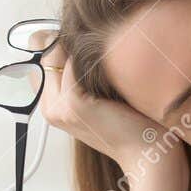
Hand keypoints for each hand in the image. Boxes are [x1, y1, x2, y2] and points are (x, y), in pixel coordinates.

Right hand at [38, 41, 186, 189]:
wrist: (149, 156)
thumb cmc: (135, 126)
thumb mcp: (106, 99)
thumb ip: (89, 77)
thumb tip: (87, 43)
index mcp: (54, 108)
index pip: (41, 62)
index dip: (58, 43)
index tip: (82, 35)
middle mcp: (50, 109)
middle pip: (43, 55)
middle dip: (64, 37)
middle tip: (93, 36)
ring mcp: (59, 108)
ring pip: (54, 55)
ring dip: (76, 42)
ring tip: (104, 46)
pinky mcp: (74, 104)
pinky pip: (71, 63)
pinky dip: (88, 52)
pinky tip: (112, 54)